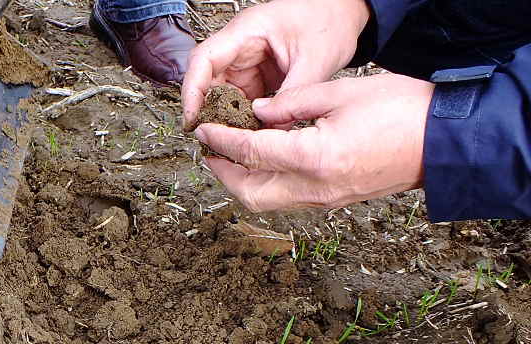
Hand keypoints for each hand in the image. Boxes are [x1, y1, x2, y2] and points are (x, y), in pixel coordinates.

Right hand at [181, 0, 369, 127]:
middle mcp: (240, 45)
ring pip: (222, 93)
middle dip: (207, 110)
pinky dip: (243, 116)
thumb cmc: (330, 19)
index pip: (204, 60)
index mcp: (247, 31)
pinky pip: (240, 98)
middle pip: (207, 79)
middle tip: (212, 136)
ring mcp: (247, 60)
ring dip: (226, 116)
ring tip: (234, 138)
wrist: (345, 12)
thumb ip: (292, 98)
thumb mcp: (314, 61)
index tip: (192, 119)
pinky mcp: (257, 74)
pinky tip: (250, 131)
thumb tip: (272, 129)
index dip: (192, 91)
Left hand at [192, 74, 434, 210]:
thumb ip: (292, 103)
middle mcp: (314, 188)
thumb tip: (257, 113)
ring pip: (265, 202)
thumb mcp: (340, 93)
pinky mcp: (332, 202)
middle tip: (210, 147)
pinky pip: (286, 200)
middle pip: (249, 192)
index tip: (203, 129)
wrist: (444, 142)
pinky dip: (265, 184)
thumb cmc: (402, 111)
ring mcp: (324, 201)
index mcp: (314, 158)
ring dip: (242, 181)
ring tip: (230, 155)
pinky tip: (261, 163)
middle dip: (223, 171)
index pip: (250, 152)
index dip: (221, 140)